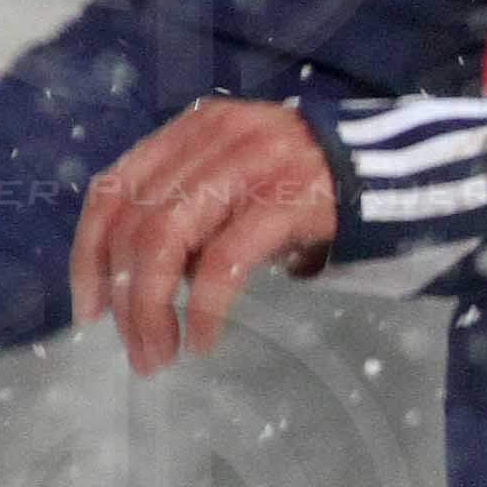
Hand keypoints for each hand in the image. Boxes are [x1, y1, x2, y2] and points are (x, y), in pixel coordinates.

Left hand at [69, 99, 335, 373]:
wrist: (399, 172)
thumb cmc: (309, 188)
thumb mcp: (237, 183)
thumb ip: (188, 213)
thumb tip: (137, 286)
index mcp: (192, 131)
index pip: (112, 189)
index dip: (88, 254)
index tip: (90, 311)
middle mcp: (215, 139)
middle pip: (136, 224)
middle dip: (126, 300)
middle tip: (140, 353)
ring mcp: (253, 165)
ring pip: (167, 241)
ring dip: (154, 310)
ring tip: (162, 355)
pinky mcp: (291, 199)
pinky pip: (227, 261)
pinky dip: (205, 309)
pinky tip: (204, 341)